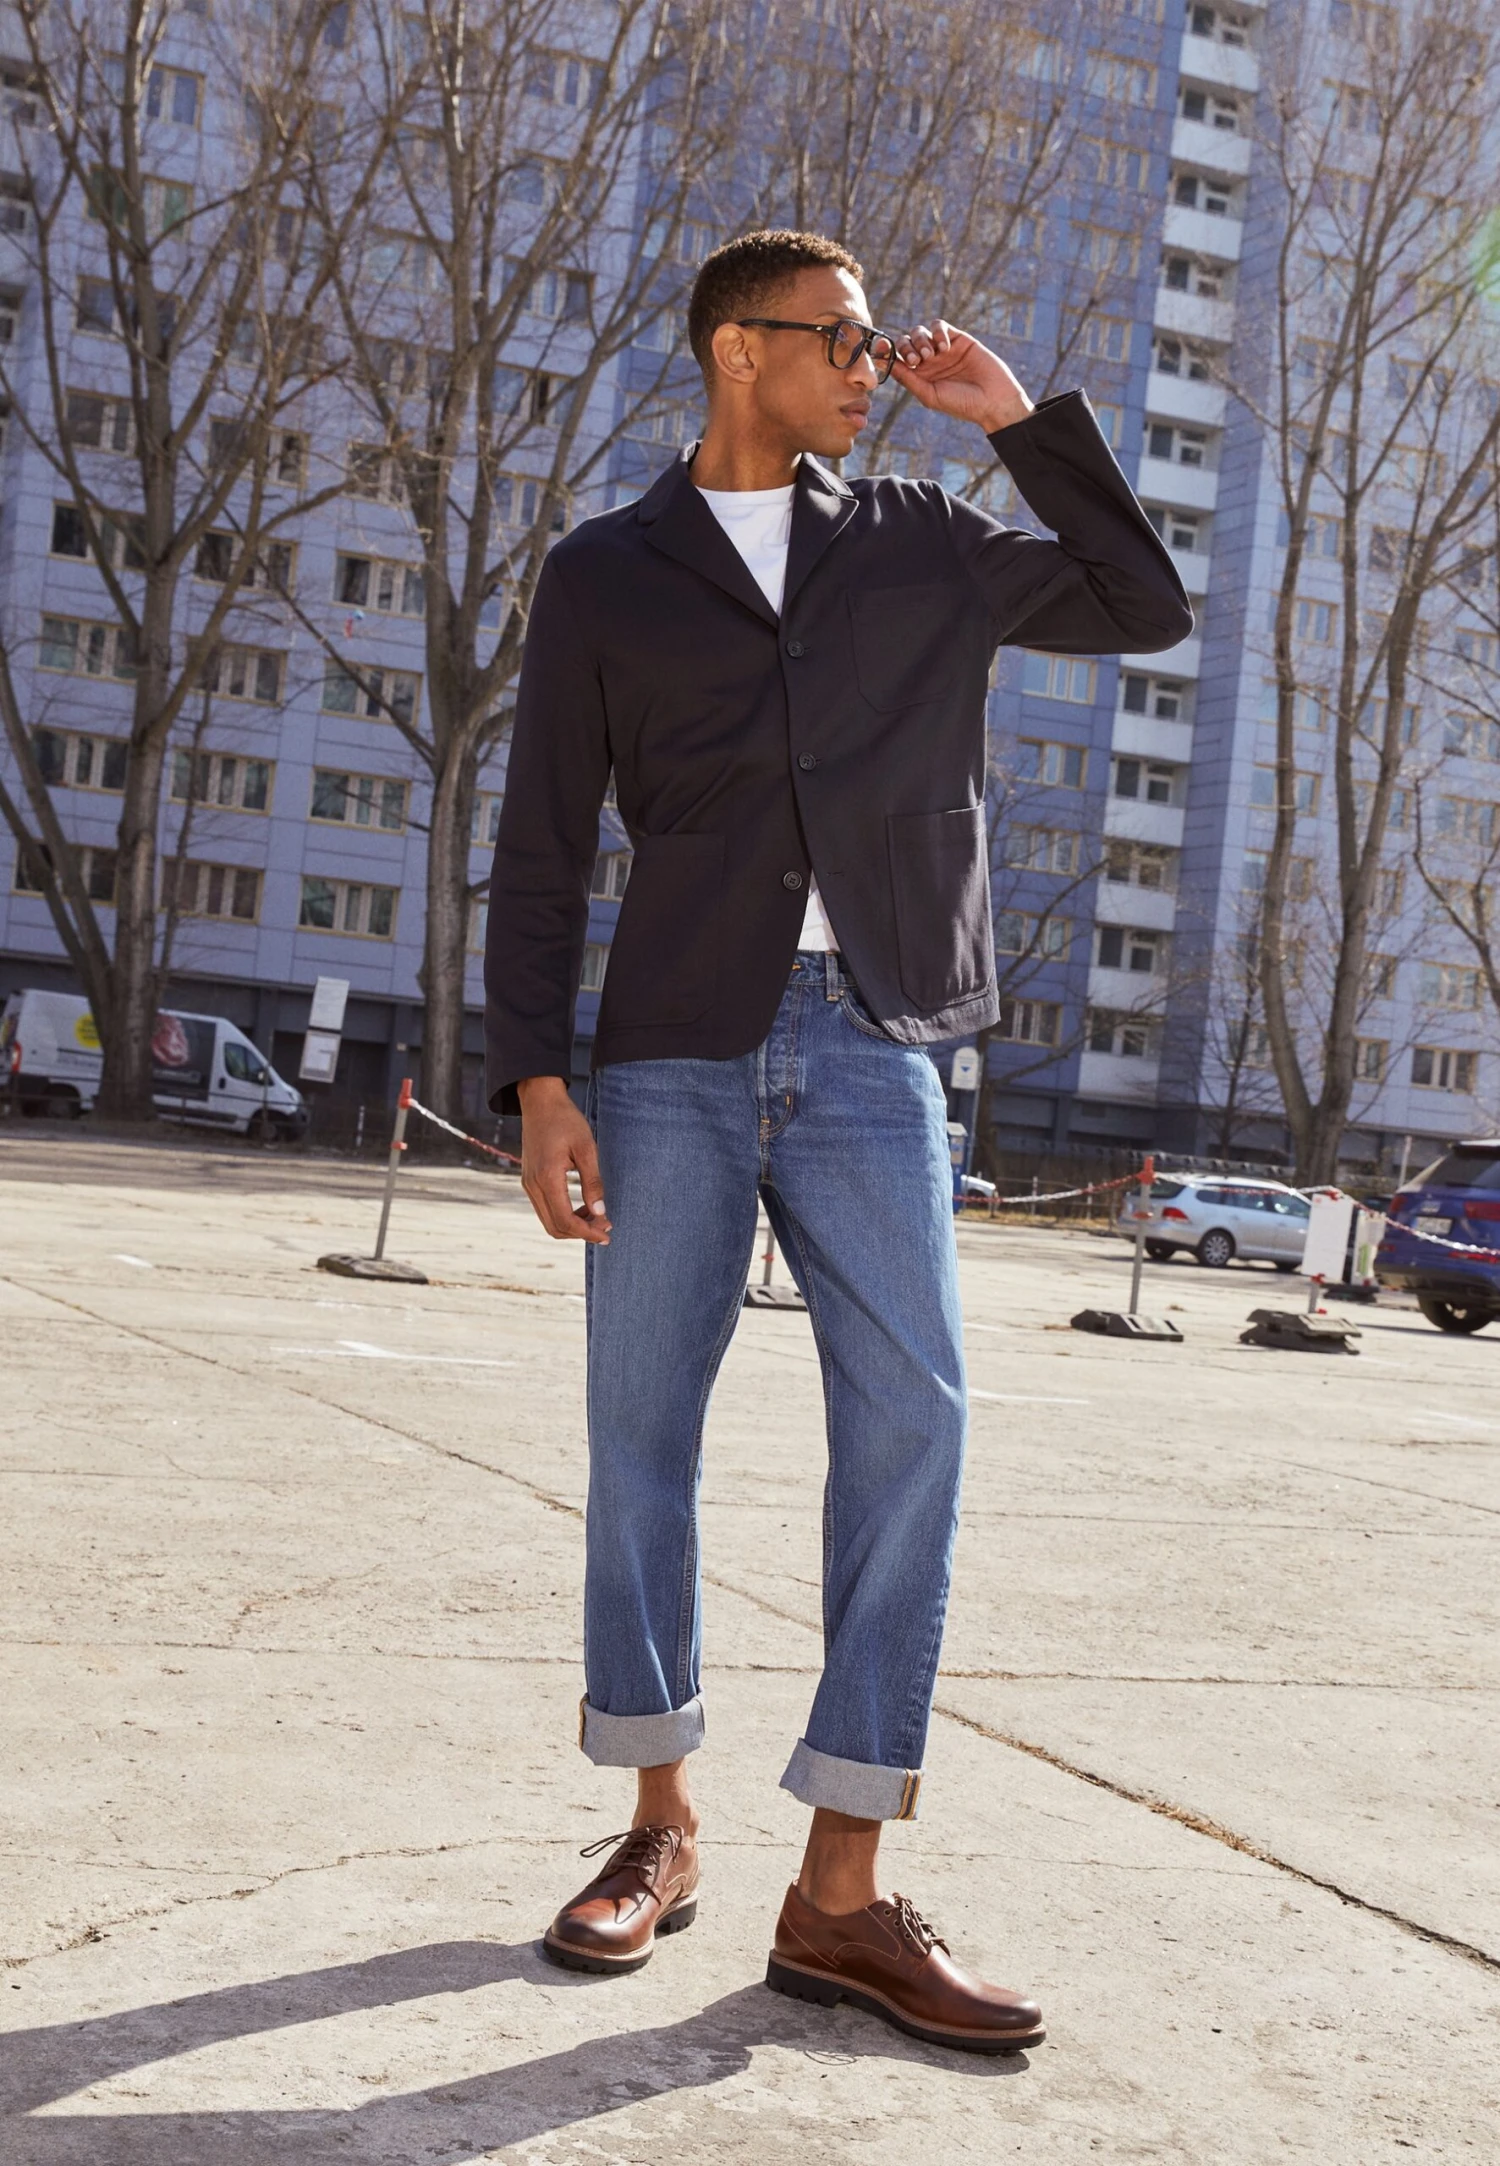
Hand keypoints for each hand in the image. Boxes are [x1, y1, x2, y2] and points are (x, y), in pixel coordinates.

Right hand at [517, 1076, 610, 1242]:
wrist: (540, 1102)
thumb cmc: (565, 1120)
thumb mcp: (587, 1148)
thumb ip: (593, 1182)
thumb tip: (600, 1212)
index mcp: (547, 1177)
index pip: (565, 1220)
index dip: (587, 1232)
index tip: (607, 1235)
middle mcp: (533, 1185)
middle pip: (555, 1227)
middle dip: (581, 1233)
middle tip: (605, 1226)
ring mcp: (528, 1184)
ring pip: (548, 1221)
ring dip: (572, 1225)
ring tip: (597, 1217)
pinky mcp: (529, 1181)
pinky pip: (545, 1209)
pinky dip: (563, 1215)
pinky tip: (583, 1208)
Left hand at [892, 320, 1032, 434]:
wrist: (993, 399)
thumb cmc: (961, 403)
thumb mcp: (930, 394)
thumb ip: (907, 378)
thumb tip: (885, 364)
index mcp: (918, 376)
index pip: (897, 358)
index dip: (888, 352)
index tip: (883, 349)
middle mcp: (928, 362)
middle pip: (905, 342)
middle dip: (907, 347)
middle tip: (917, 360)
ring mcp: (942, 349)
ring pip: (920, 331)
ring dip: (921, 340)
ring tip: (931, 355)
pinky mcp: (958, 339)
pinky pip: (940, 326)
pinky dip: (938, 332)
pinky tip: (945, 347)